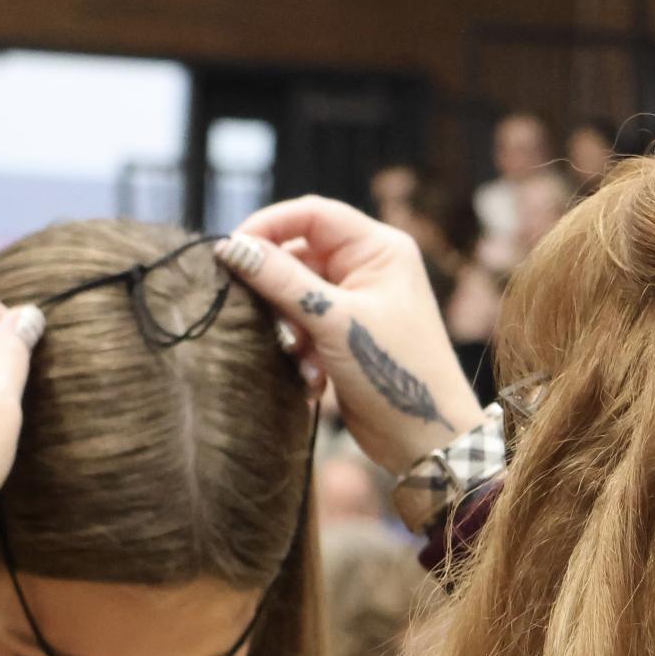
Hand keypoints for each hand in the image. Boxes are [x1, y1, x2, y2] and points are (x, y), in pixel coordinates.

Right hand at [217, 197, 483, 473]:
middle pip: (298, 256)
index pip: (311, 215)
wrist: (426, 440)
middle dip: (276, 292)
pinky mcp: (345, 336)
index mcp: (378, 248)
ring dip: (288, 329)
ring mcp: (356, 303)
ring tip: (299, 359)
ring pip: (295, 297)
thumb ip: (281, 282)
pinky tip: (312, 379)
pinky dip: (299, 351)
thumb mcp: (334, 323)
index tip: (228, 252)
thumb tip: (232, 248)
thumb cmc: (394, 373)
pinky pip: (303, 327)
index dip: (267, 227)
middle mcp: (368, 268)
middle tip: (259, 319)